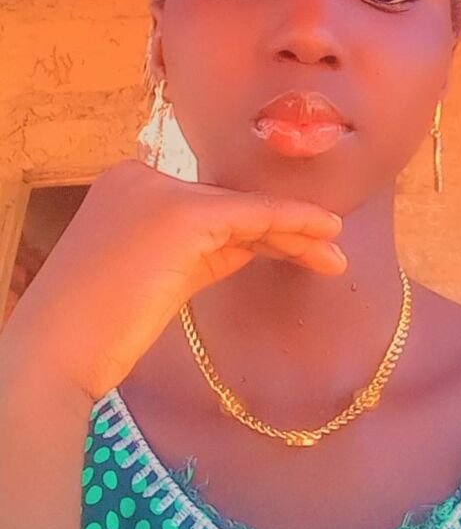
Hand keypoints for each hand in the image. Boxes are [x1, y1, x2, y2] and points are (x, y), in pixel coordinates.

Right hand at [3, 159, 344, 402]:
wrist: (57, 351)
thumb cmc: (99, 327)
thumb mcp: (158, 276)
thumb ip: (201, 253)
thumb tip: (253, 243)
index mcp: (128, 185)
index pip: (208, 205)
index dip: (257, 229)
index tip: (296, 249)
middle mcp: (141, 177)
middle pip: (229, 205)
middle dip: (282, 230)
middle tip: (328, 252)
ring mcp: (159, 192)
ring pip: (243, 210)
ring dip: (295, 231)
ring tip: (335, 254)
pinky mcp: (179, 216)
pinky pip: (249, 217)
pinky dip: (289, 224)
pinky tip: (322, 235)